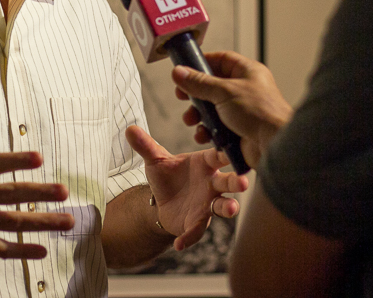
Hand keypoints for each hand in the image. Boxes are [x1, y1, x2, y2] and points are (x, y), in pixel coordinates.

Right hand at [0, 119, 73, 259]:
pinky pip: (0, 250)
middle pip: (8, 195)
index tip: (39, 157)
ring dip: (42, 222)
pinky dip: (22, 251)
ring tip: (67, 221)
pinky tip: (43, 250)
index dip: (16, 160)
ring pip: (11, 223)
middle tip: (64, 191)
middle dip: (38, 193)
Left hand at [125, 126, 248, 250]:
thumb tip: (129, 128)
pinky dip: (188, 237)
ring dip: (228, 207)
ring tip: (231, 209)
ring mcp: (207, 203)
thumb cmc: (167, 174)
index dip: (226, 153)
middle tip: (244, 181)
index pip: (218, 156)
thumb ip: (145, 145)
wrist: (161, 199)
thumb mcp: (155, 159)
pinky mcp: (197, 221)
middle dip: (236, 182)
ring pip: (222, 206)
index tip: (234, 149)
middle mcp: (211, 183)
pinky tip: (179, 244)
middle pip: (228, 182)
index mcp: (205, 163)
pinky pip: (196, 230)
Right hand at [173, 50, 292, 167]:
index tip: (185, 68)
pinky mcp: (237, 130)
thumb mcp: (224, 92)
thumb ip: (199, 83)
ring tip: (192, 120)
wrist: (275, 144)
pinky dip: (207, 131)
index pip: (222, 60)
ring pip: (212, 108)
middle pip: (212, 86)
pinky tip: (204, 135)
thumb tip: (179, 72)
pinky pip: (216, 127)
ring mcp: (241, 111)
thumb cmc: (260, 113)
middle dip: (195, 94)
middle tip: (182, 97)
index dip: (203, 62)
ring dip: (198, 115)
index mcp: (247, 72)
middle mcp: (244, 90)